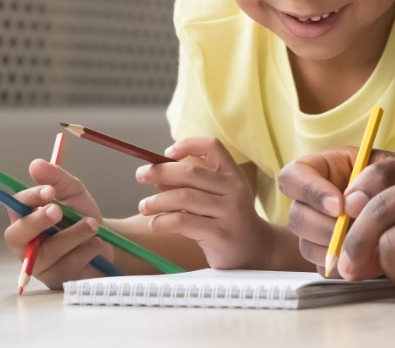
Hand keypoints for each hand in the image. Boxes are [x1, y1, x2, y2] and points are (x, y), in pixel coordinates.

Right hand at [1, 160, 110, 289]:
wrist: (108, 242)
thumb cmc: (81, 216)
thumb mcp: (73, 193)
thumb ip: (56, 179)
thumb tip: (35, 163)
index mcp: (26, 217)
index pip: (15, 207)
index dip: (29, 199)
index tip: (49, 191)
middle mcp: (25, 243)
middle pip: (15, 236)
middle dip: (37, 221)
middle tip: (58, 210)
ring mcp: (39, 264)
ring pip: (47, 252)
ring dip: (73, 234)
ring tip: (93, 225)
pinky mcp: (56, 279)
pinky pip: (68, 266)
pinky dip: (86, 250)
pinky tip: (97, 244)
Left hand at [135, 137, 271, 268]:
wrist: (254, 249)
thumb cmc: (227, 219)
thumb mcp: (215, 196)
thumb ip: (189, 184)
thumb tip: (157, 175)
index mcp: (233, 174)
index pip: (213, 146)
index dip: (188, 144)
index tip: (167, 153)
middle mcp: (234, 189)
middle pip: (191, 172)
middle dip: (160, 171)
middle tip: (140, 174)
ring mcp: (229, 211)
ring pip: (183, 197)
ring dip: (157, 200)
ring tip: (144, 206)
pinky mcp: (219, 233)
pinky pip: (183, 222)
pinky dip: (163, 221)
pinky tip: (156, 224)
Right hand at [279, 147, 394, 271]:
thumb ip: (380, 175)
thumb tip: (350, 202)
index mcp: (329, 169)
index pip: (294, 175)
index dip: (309, 191)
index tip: (338, 206)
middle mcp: (319, 200)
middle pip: (296, 215)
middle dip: (325, 228)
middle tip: (356, 232)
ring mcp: (322, 230)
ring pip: (306, 245)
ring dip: (336, 249)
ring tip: (371, 246)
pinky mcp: (332, 257)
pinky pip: (325, 268)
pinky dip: (346, 267)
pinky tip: (371, 261)